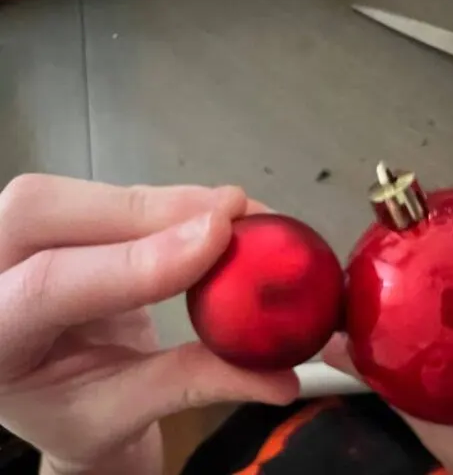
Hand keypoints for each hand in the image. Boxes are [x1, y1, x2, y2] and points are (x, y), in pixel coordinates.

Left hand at [0, 175, 297, 474]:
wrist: (56, 397)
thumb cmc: (73, 414)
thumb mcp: (120, 416)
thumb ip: (190, 383)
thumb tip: (274, 372)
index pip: (49, 285)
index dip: (135, 259)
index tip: (214, 240)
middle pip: (45, 209)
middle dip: (145, 210)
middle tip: (227, 218)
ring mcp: (14, 238)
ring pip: (82, 190)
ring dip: (166, 200)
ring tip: (236, 216)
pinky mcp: (58, 215)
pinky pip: (113, 192)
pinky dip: (169, 200)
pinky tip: (211, 213)